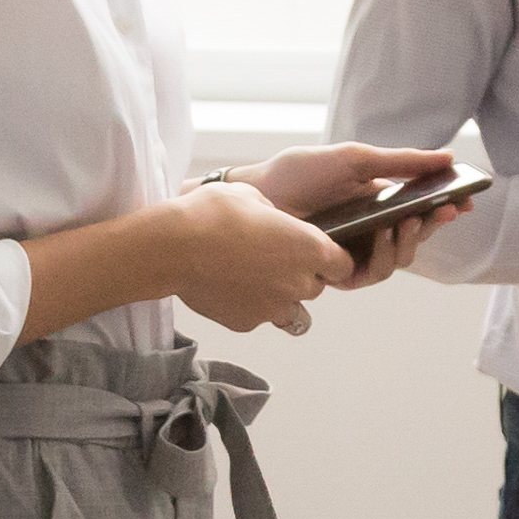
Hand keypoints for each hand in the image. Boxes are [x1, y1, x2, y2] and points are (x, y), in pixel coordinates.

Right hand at [153, 181, 354, 337]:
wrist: (174, 247)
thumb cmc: (213, 213)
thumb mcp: (252, 196)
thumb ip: (275, 215)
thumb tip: (274, 223)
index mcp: (310, 248)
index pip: (344, 265)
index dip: (332, 260)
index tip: (317, 254)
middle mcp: (299, 282)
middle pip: (316, 287)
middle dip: (301, 276)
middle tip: (273, 260)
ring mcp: (274, 307)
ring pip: (293, 311)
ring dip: (281, 298)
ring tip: (254, 280)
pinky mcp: (248, 322)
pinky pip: (259, 318)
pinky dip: (250, 308)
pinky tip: (229, 289)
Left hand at [244, 143, 466, 287]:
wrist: (261, 191)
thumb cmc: (303, 172)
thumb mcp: (357, 159)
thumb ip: (402, 162)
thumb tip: (447, 158)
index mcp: (378, 203)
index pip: (421, 210)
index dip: (446, 207)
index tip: (467, 199)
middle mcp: (370, 232)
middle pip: (415, 237)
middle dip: (435, 224)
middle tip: (449, 209)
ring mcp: (355, 253)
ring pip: (399, 259)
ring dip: (412, 241)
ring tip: (413, 219)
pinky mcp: (338, 272)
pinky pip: (372, 272)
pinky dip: (384, 255)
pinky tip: (384, 234)